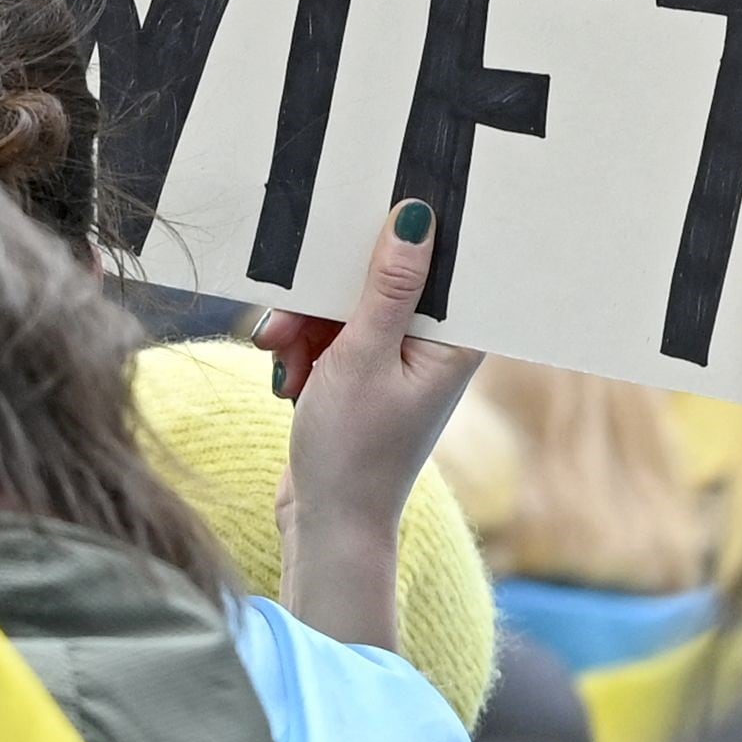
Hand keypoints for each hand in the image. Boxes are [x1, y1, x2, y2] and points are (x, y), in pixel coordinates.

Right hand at [256, 199, 481, 649]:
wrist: (326, 526)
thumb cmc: (354, 452)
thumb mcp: (363, 357)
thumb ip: (387, 285)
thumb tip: (417, 215)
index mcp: (456, 337)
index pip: (435, 259)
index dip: (391, 238)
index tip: (351, 228)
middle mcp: (433, 342)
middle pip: (378, 278)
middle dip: (324, 298)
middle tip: (291, 324)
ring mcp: (397, 356)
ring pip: (344, 303)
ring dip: (305, 325)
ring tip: (285, 358)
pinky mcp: (364, 370)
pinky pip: (331, 331)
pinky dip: (304, 346)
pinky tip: (289, 376)